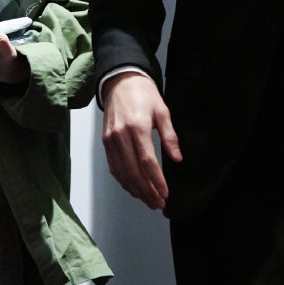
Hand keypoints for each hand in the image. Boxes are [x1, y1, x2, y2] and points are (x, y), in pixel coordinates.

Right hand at [102, 72, 181, 209]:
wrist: (121, 81)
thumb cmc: (143, 95)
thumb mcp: (162, 111)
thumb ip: (170, 136)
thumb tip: (177, 158)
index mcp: (137, 128)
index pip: (147, 162)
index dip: (157, 181)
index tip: (165, 193)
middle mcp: (121, 136)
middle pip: (133, 172)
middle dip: (146, 191)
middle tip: (158, 203)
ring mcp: (111, 140)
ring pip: (122, 173)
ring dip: (135, 190)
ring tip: (148, 200)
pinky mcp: (105, 142)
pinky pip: (114, 167)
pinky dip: (123, 181)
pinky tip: (134, 188)